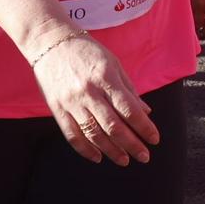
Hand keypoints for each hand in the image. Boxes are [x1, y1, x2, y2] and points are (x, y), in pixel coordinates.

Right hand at [29, 29, 159, 165]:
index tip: (154, 139)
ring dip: (111, 151)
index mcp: (105, 78)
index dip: (144, 127)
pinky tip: (98, 157)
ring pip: (94, 134)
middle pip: (113, 126)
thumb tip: (145, 113)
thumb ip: (128, 89)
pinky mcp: (57, 109)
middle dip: (132, 144)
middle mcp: (89, 92)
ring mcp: (71, 102)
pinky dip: (86, 150)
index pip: (129, 109)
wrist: (50, 43)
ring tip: (125, 160)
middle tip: (144, 156)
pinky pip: (72, 135)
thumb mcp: (113, 64)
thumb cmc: (87, 52)